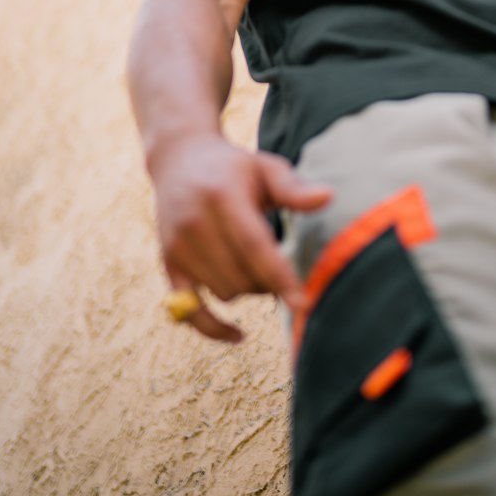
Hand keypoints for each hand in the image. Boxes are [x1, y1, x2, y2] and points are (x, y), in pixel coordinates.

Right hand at [151, 133, 330, 341]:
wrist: (180, 160)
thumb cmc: (234, 167)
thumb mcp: (265, 167)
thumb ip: (293, 188)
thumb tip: (328, 197)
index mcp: (222, 196)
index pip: (253, 245)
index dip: (279, 276)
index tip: (303, 302)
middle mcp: (195, 223)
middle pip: (241, 275)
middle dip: (269, 281)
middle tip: (279, 263)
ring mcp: (177, 246)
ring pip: (224, 293)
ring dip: (248, 290)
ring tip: (255, 264)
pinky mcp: (168, 264)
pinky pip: (190, 311)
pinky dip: (214, 329)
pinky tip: (239, 335)